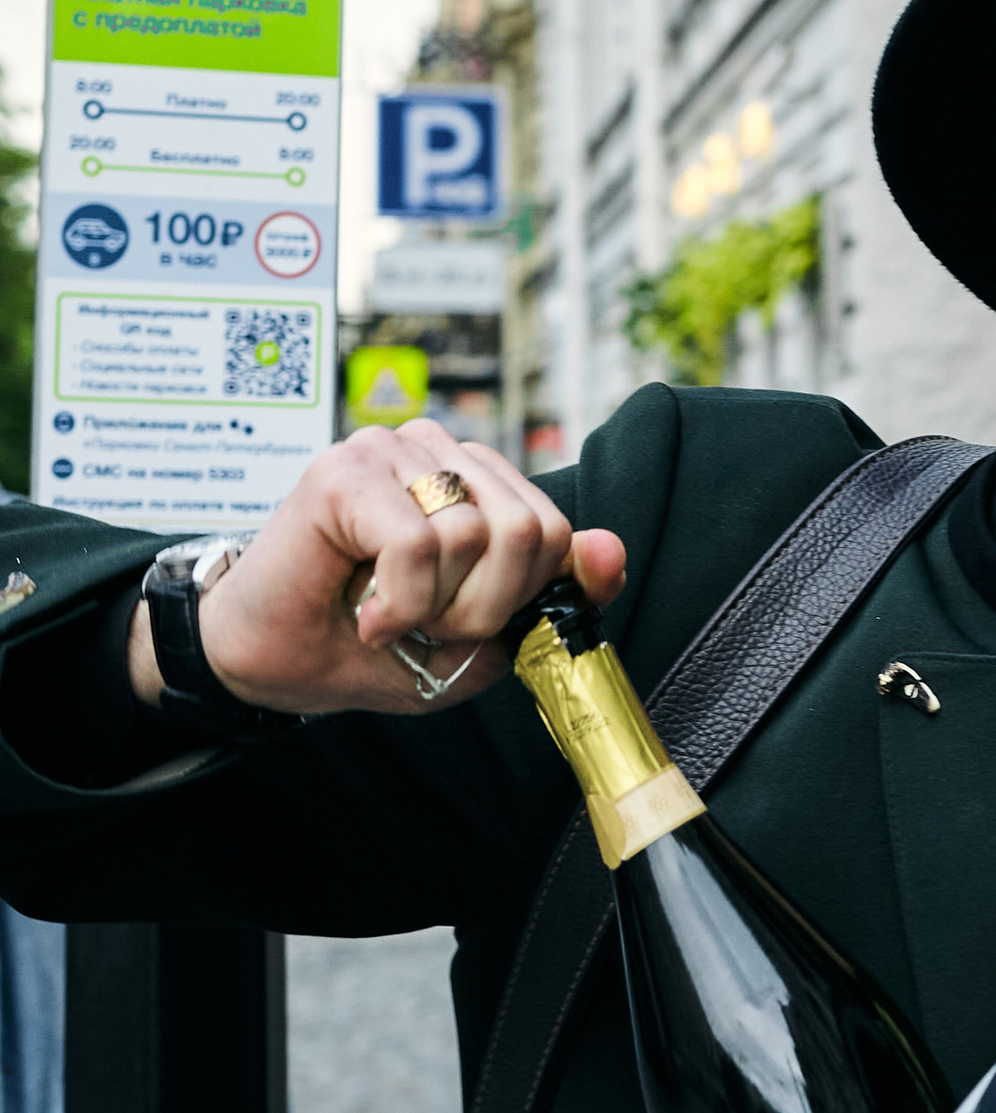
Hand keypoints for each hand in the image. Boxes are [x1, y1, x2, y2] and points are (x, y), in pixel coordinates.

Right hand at [125, 417, 626, 721]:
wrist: (268, 662)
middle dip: (484, 608)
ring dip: (436, 606)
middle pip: (529, 532)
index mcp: (477, 480)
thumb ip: (552, 594)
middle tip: (423, 622)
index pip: (555, 531)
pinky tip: (366, 612)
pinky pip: (421, 544)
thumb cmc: (369, 645)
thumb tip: (610, 550)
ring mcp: (391, 450)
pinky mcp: (345, 470)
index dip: (518, 600)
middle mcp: (438, 451)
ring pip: (479, 535)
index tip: (459, 624)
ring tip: (389, 611)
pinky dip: (401, 602)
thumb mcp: (482, 638)